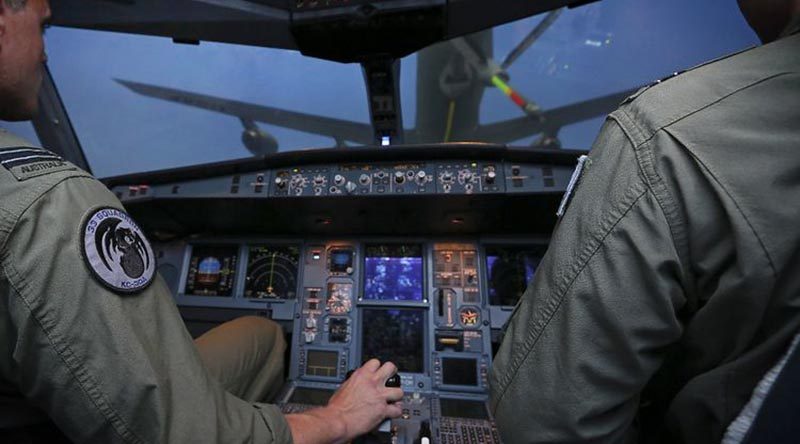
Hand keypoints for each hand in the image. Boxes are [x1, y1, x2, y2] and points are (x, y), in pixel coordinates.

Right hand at [285, 360, 403, 443]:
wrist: (337, 420)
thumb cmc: (336, 408)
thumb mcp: (343, 388)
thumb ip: (353, 384)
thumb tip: (356, 386)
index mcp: (361, 376)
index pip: (375, 362)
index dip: (378, 367)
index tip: (379, 371)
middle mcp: (372, 383)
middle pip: (390, 368)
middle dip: (393, 373)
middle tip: (391, 379)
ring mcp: (379, 396)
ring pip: (399, 391)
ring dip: (397, 396)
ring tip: (394, 399)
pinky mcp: (383, 410)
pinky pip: (397, 410)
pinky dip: (396, 412)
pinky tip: (393, 412)